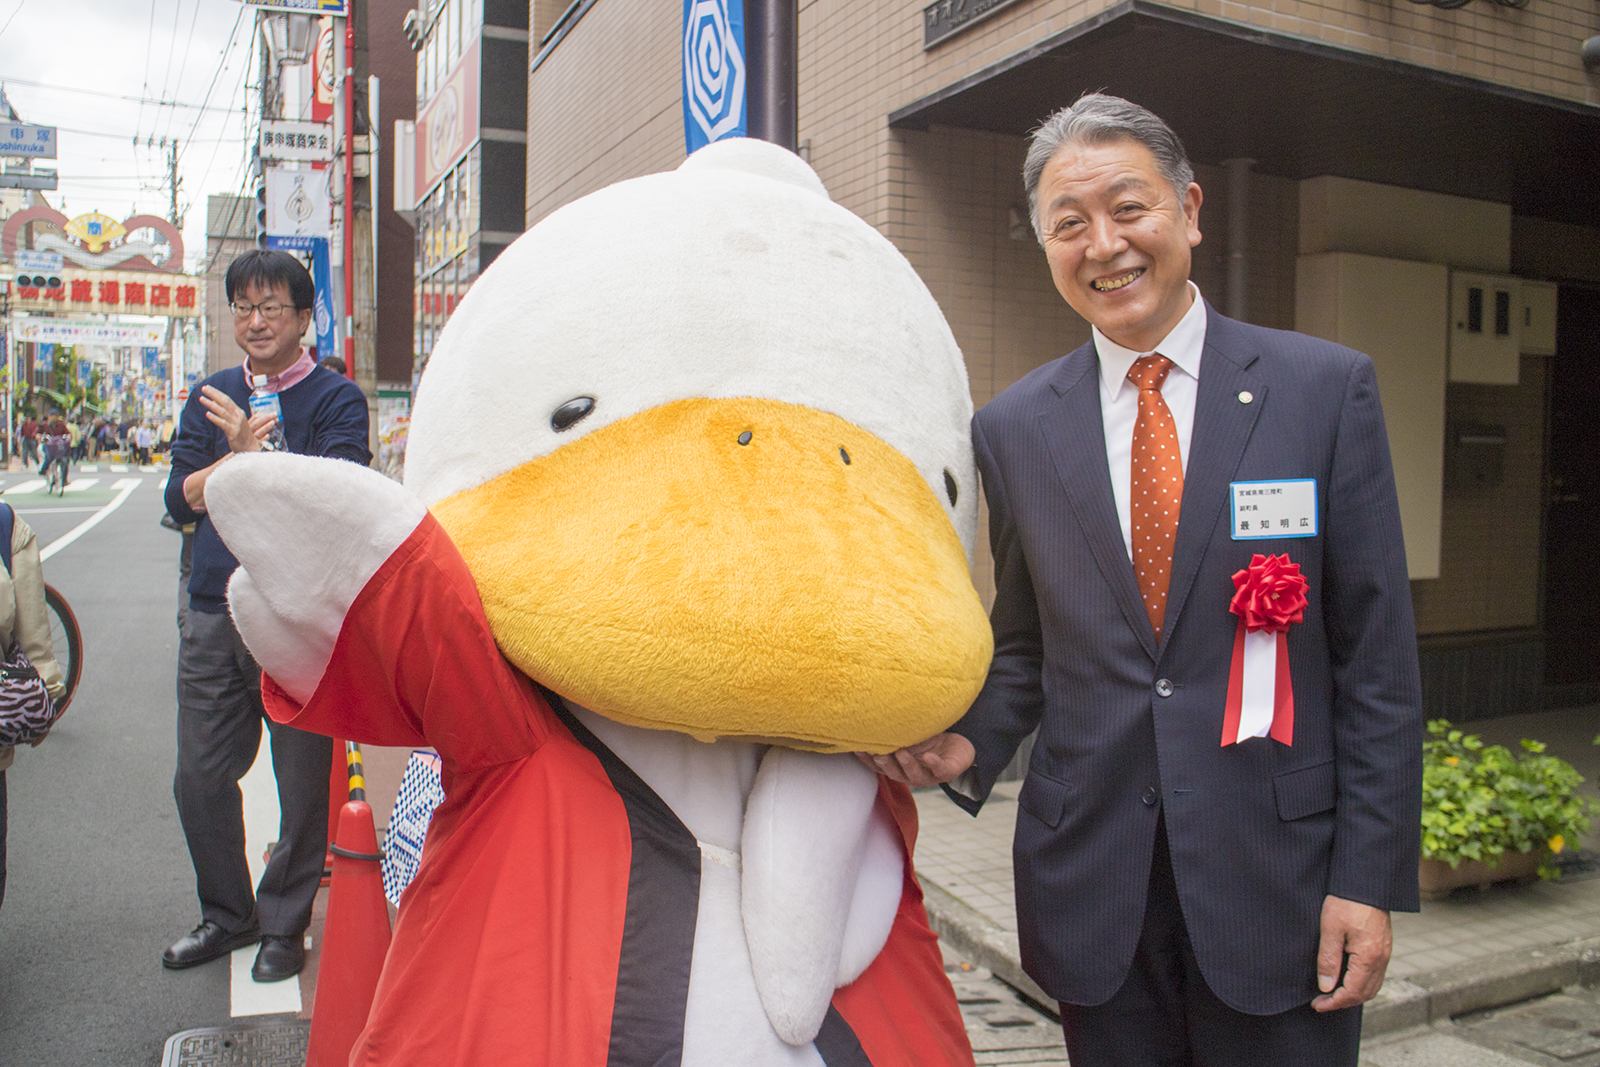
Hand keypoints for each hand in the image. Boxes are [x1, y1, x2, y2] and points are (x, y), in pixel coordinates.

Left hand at [199, 385, 274, 452]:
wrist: (251, 448)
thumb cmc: (242, 435)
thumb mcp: (236, 421)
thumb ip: (227, 412)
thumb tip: (214, 403)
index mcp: (239, 412)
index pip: (227, 399)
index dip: (217, 393)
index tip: (207, 387)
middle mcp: (238, 416)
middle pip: (225, 402)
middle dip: (213, 394)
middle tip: (204, 388)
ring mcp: (236, 424)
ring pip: (222, 411)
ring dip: (211, 404)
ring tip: (202, 399)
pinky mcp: (233, 433)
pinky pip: (223, 424)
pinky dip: (215, 418)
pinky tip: (208, 414)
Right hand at [856, 732, 975, 787]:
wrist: (958, 748)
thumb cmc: (929, 741)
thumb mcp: (909, 735)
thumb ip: (894, 731)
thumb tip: (872, 712)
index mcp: (899, 766)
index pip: (879, 766)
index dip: (868, 760)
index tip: (858, 748)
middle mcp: (911, 774)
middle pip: (894, 772)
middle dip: (885, 764)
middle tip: (878, 754)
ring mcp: (929, 775)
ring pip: (915, 775)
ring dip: (907, 764)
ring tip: (901, 752)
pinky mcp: (947, 772)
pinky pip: (940, 770)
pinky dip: (934, 764)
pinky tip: (929, 756)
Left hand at [1311, 895, 1390, 1011]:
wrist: (1366, 881)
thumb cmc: (1346, 901)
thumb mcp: (1330, 929)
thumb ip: (1328, 960)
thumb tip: (1326, 987)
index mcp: (1369, 957)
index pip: (1352, 992)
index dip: (1333, 1003)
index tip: (1317, 1005)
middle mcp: (1381, 958)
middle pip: (1364, 993)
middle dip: (1343, 1002)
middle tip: (1322, 1002)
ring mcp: (1384, 953)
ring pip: (1372, 985)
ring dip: (1353, 994)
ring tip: (1331, 993)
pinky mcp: (1383, 946)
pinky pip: (1374, 973)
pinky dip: (1360, 982)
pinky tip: (1345, 977)